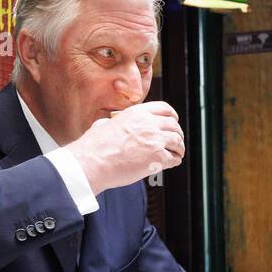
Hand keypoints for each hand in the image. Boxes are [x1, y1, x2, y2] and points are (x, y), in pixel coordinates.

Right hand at [67, 101, 184, 190]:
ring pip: (177, 141)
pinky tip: (172, 162)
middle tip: (176, 141)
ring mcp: (155, 140)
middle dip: (177, 134)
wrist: (92, 162)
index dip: (172, 116)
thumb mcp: (103, 124)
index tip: (174, 121)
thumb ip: (112, 122)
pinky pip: (174, 158)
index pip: (164, 109)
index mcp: (136, 113)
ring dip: (179, 148)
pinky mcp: (157, 157)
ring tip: (177, 153)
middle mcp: (148, 123)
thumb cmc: (94, 147)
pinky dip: (175, 161)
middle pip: (173, 126)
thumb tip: (108, 123)